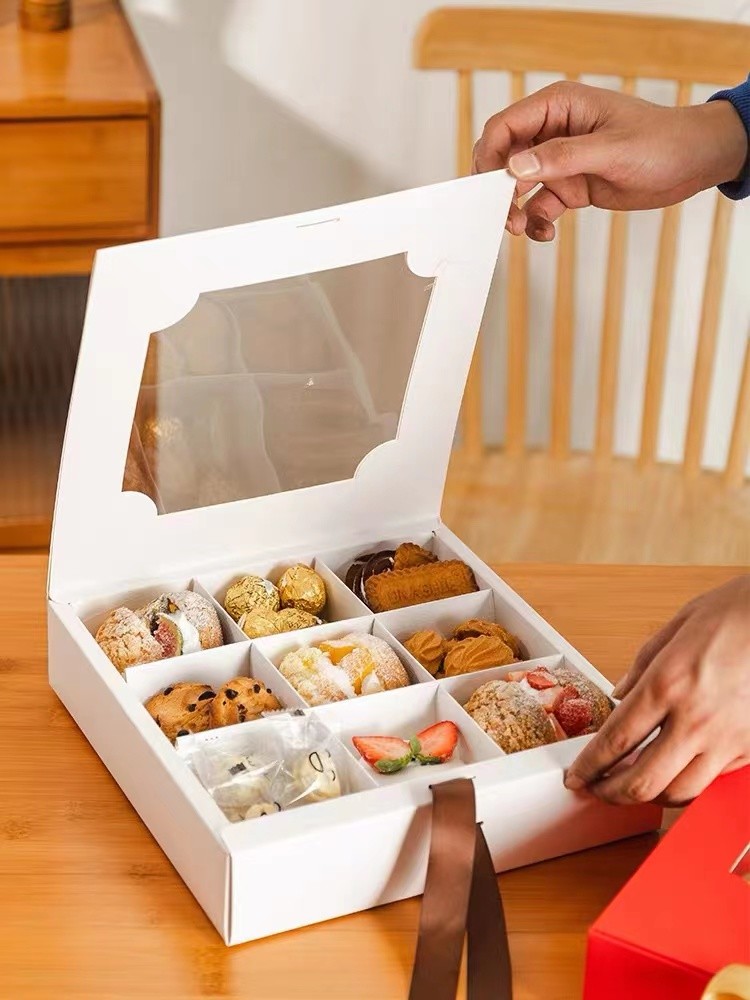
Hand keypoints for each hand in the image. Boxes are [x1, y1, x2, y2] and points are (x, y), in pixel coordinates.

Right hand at [473, 80, 747, 240]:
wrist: (692, 163)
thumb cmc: (661, 142)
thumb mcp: (611, 149)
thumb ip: (562, 157)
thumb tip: (515, 166)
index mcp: (559, 106)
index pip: (505, 127)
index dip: (490, 157)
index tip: (490, 188)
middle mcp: (553, 131)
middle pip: (504, 158)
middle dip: (498, 189)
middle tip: (504, 216)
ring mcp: (560, 161)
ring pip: (517, 186)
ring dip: (514, 209)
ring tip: (522, 228)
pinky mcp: (570, 186)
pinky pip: (539, 205)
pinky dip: (536, 222)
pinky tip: (546, 233)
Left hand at [564, 575, 749, 805]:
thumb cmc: (736, 613)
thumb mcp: (677, 627)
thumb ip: (642, 666)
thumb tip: (619, 695)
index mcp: (667, 684)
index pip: (615, 741)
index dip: (589, 767)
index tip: (576, 776)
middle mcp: (695, 718)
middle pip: (643, 781)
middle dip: (612, 793)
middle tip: (598, 791)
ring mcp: (726, 738)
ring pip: (680, 792)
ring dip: (651, 797)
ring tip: (634, 787)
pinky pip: (712, 780)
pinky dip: (689, 783)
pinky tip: (675, 773)